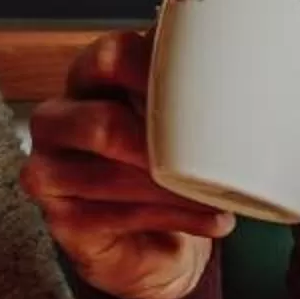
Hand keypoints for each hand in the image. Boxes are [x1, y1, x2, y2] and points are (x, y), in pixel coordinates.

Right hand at [22, 30, 233, 298]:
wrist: (145, 240)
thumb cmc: (162, 163)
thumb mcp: (174, 116)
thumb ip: (190, 84)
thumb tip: (249, 60)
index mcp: (88, 79)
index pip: (112, 58)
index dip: (157, 71)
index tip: (205, 88)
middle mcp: (58, 121)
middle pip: (100, 123)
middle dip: (160, 144)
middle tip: (207, 156)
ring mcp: (50, 172)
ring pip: (110, 177)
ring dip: (174, 190)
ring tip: (222, 196)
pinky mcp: (61, 221)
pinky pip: (119, 217)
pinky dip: (175, 219)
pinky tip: (213, 220)